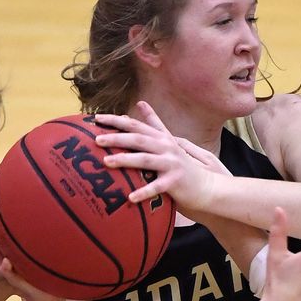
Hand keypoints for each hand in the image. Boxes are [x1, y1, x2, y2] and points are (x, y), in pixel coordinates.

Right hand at [0, 196, 66, 300]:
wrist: (46, 293)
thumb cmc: (42, 267)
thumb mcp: (40, 245)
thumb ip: (39, 231)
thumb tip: (49, 203)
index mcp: (8, 245)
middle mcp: (4, 254)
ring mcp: (8, 266)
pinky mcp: (16, 280)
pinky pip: (10, 274)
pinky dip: (7, 269)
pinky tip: (6, 263)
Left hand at [94, 101, 223, 214]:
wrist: (205, 185)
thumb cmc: (182, 164)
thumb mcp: (169, 140)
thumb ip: (154, 123)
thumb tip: (141, 102)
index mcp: (160, 138)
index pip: (135, 125)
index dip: (116, 121)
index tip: (96, 118)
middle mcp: (166, 147)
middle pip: (138, 139)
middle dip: (117, 138)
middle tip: (97, 139)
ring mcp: (171, 164)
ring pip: (145, 160)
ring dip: (125, 159)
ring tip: (107, 162)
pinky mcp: (175, 182)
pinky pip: (157, 187)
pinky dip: (143, 192)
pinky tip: (130, 197)